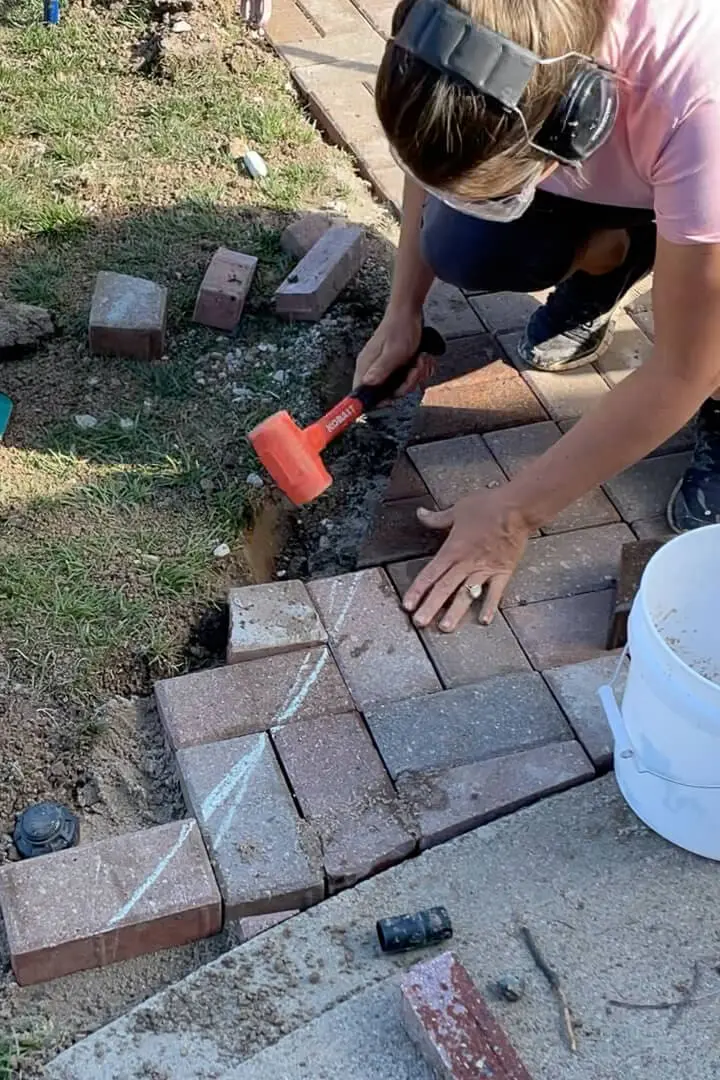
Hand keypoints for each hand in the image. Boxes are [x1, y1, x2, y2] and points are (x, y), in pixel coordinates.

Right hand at [353, 308, 434, 398]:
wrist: (409, 312)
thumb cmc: (400, 328)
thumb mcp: (393, 352)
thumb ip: (381, 369)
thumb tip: (367, 384)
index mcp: (367, 367)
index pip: (361, 394)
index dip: (376, 401)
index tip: (393, 398)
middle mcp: (373, 369)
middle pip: (387, 393)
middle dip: (405, 385)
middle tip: (414, 370)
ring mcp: (385, 367)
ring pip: (401, 386)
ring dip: (415, 376)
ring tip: (420, 360)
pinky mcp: (396, 365)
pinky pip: (408, 378)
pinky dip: (418, 371)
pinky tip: (421, 359)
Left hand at [402, 489, 532, 631]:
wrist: (516, 508)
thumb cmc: (487, 506)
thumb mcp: (457, 510)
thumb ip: (437, 518)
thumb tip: (420, 514)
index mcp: (452, 550)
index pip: (430, 573)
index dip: (417, 590)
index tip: (407, 605)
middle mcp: (466, 563)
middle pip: (444, 588)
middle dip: (431, 607)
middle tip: (420, 623)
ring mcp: (484, 569)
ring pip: (466, 594)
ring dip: (455, 612)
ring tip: (445, 628)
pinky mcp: (502, 572)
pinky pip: (495, 593)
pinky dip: (490, 606)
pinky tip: (484, 621)